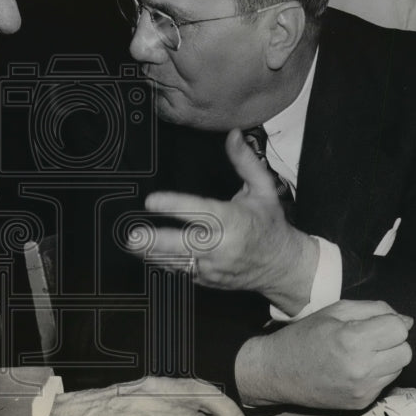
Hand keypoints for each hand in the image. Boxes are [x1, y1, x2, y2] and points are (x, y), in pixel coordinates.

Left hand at [126, 129, 318, 313]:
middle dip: (156, 241)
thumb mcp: (263, 189)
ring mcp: (214, 266)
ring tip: (132, 245)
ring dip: (153, 254)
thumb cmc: (270, 224)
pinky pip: (182, 271)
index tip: (151, 201)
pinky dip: (166, 262)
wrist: (283, 266)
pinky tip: (149, 254)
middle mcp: (222, 246)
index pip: (201, 212)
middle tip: (133, 236)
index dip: (174, 206)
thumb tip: (234, 135)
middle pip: (184, 244)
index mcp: (234, 220)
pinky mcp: (208, 280)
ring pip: (178, 261)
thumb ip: (245, 162)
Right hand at [234, 300, 412, 409]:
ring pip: (399, 368)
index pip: (399, 329)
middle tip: (370, 337)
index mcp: (352, 340)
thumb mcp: (333, 312)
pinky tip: (355, 367)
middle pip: (405, 351)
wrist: (277, 372)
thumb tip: (405, 320)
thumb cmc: (303, 336)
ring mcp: (363, 390)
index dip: (391, 321)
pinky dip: (377, 372)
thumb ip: (372, 310)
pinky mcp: (362, 403)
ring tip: (362, 352)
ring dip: (387, 357)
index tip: (377, 321)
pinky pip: (385, 383)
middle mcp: (361, 369)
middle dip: (393, 341)